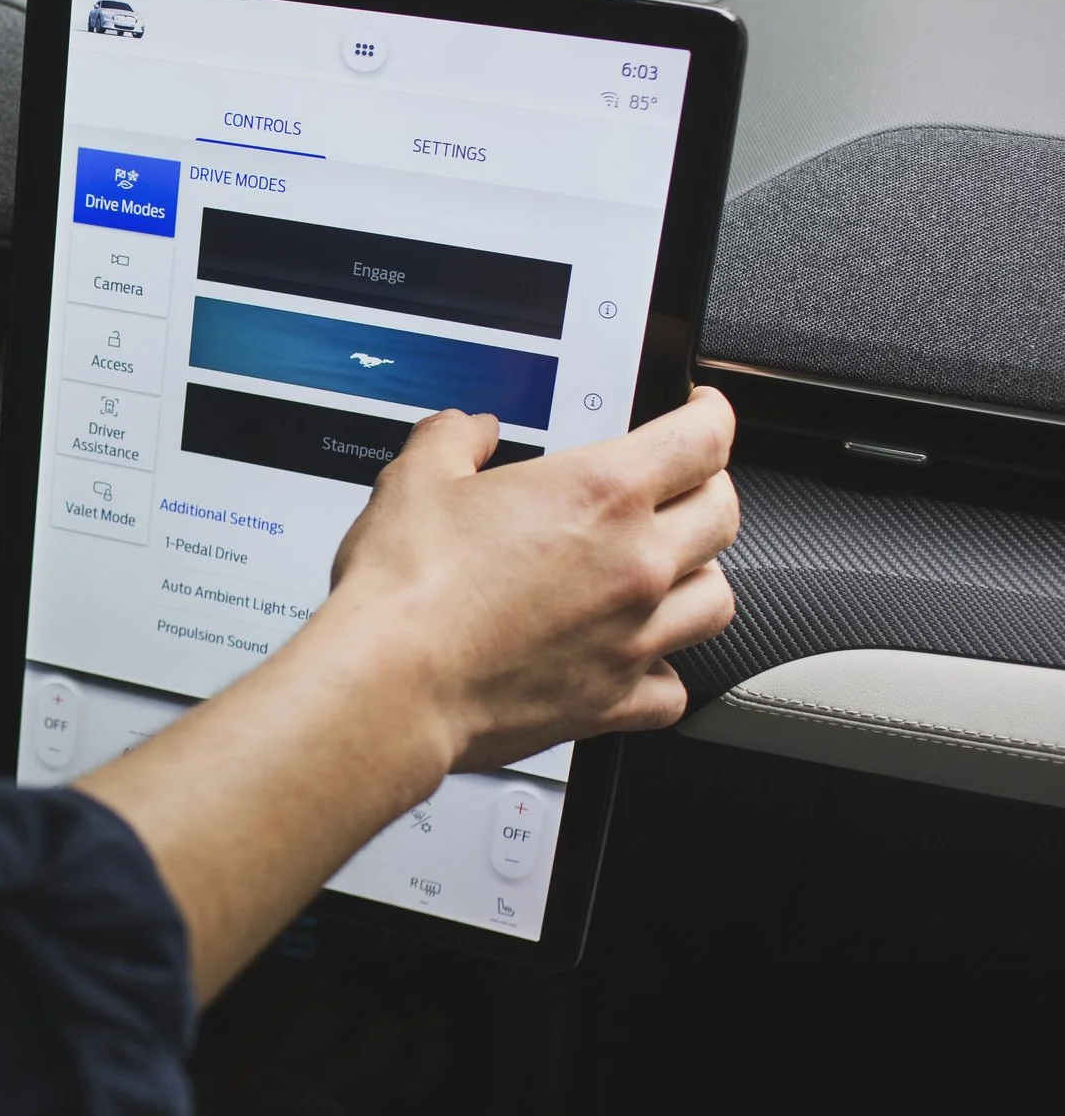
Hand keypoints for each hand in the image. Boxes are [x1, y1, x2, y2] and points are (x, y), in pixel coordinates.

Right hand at [320, 386, 738, 776]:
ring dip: (699, 578)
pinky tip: (636, 661)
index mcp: (601, 492)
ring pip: (717, 600)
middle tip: (683, 486)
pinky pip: (674, 688)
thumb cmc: (407, 588)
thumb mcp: (417, 480)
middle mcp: (636, 563)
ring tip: (669, 572)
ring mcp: (633, 637)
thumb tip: (467, 431)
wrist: (393, 683)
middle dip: (709, 489)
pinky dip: (664, 672)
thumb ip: (451, 440)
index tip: (701, 413)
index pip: (702, 438)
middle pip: (723, 514)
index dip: (710, 415)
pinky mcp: (613, 702)